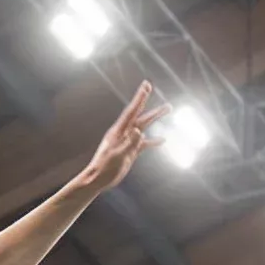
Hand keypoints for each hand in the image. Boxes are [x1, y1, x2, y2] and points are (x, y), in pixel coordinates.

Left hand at [70, 81, 165, 197]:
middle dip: (149, 104)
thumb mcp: (118, 155)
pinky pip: (143, 144)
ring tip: (167, 109)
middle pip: (139, 115)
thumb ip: (129, 143)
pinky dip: (152, 141)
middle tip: (156, 91)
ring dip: (154, 117)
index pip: (132, 111)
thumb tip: (139, 130)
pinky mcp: (130, 152)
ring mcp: (127, 142)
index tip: (146, 86)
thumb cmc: (105, 167)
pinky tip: (162, 140)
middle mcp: (124, 133)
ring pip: (143, 127)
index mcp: (119, 131)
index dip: (140, 98)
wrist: (98, 179)